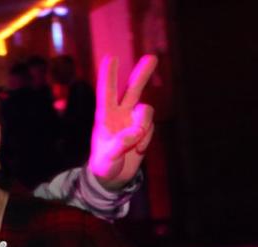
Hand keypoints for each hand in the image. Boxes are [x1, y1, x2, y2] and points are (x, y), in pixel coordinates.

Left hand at [89, 54, 157, 190]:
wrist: (114, 178)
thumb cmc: (104, 166)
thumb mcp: (108, 158)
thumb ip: (120, 144)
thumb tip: (137, 130)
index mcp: (104, 117)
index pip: (106, 93)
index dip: (108, 75)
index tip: (111, 57)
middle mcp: (120, 114)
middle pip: (132, 90)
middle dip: (142, 74)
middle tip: (152, 57)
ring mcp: (134, 121)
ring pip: (147, 111)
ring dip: (144, 124)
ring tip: (136, 143)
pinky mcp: (144, 130)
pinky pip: (151, 129)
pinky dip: (146, 141)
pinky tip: (138, 150)